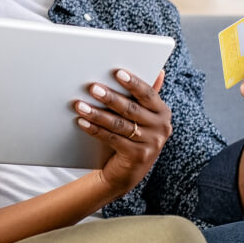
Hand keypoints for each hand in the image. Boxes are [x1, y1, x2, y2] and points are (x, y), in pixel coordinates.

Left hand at [74, 69, 171, 193]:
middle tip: (92, 88)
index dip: (133, 83)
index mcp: (163, 113)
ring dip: (97, 113)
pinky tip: (82, 122)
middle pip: (131, 109)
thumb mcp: (143, 116)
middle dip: (110, 97)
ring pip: (119, 124)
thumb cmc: (133, 135)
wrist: (127, 171)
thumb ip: (147, 95)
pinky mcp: (137, 156)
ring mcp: (151, 144)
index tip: (118, 73)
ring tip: (80, 105)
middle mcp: (161, 128)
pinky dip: (95, 129)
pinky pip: (112, 139)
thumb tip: (159, 71)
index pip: (148, 94)